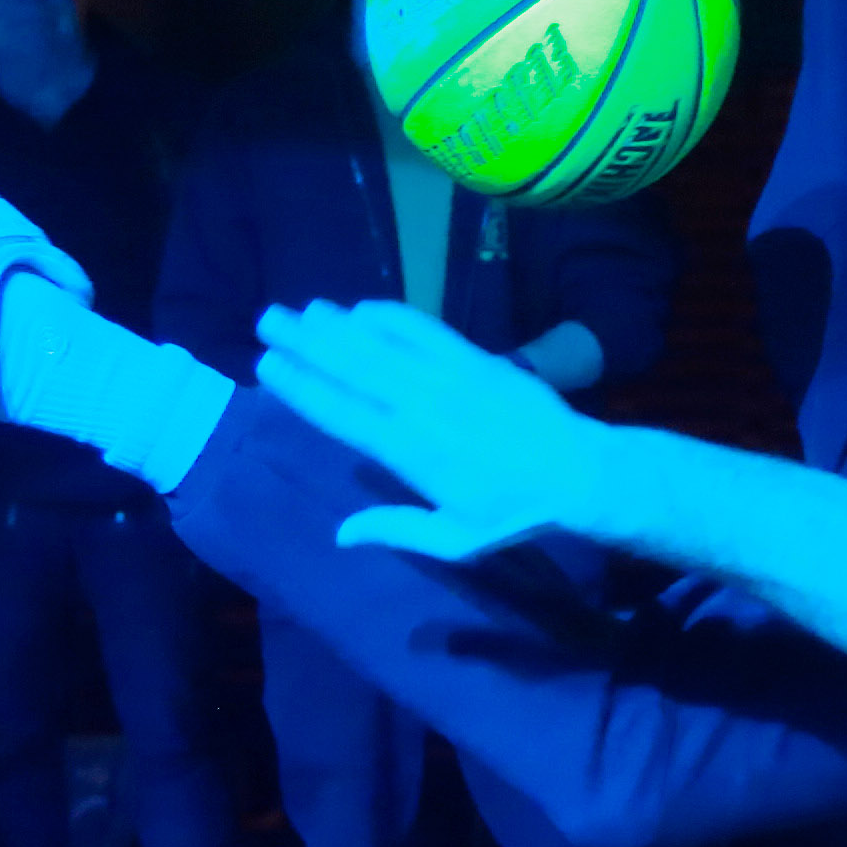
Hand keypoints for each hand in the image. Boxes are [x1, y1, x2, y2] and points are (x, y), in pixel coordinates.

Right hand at [258, 297, 606, 561]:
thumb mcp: (455, 539)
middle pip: (352, 367)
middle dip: (306, 342)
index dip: (302, 387)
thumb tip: (341, 534)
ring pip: (383, 342)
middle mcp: (420, 406)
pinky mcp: (477, 358)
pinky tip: (364, 307)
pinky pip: (426, 329)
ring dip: (340, 323)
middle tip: (268, 319)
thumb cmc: (514, 512)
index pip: (341, 413)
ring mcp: (449, 377)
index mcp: (408, 452)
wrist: (578, 472)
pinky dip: (392, 316)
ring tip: (304, 307)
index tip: (268, 366)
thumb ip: (397, 530)